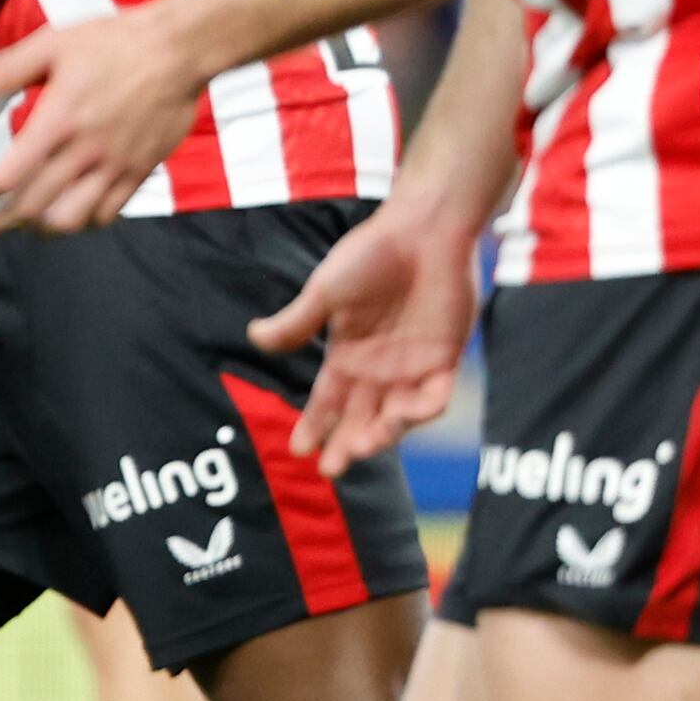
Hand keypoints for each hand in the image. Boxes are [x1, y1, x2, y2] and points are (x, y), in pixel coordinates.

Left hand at [0, 4, 217, 236]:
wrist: (179, 49)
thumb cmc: (113, 41)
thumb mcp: (53, 44)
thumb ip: (5, 70)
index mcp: (58, 122)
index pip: (9, 175)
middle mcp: (86, 151)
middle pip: (33, 207)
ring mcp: (115, 166)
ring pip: (71, 219)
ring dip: (38, 228)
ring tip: (21, 223)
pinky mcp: (139, 171)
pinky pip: (108, 212)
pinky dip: (82, 220)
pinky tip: (67, 211)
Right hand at [248, 199, 483, 473]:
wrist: (423, 231)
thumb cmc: (371, 254)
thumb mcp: (325, 291)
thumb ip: (296, 322)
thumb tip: (254, 338)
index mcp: (348, 353)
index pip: (328, 400)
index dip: (314, 425)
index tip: (298, 451)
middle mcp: (380, 367)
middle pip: (361, 418)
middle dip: (346, 446)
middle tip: (332, 469)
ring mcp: (414, 365)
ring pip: (397, 416)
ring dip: (380, 436)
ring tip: (362, 447)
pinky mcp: (445, 357)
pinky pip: (434, 396)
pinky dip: (419, 411)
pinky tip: (400, 416)